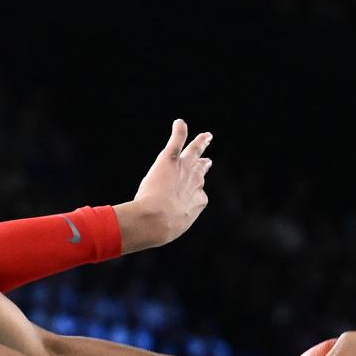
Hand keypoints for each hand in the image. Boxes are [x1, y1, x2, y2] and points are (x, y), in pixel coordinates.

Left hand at [126, 119, 211, 250]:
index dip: (192, 193)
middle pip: (201, 171)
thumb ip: (163, 225)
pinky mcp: (169, 159)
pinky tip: (179, 123)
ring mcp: (184, 169)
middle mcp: (195, 182)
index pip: (197, 192)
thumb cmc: (159, 228)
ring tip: (205, 137)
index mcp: (198, 200)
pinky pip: (176, 141)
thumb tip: (148, 232)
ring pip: (194, 153)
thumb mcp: (167, 230)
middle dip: (204, 166)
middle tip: (207, 161)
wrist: (156, 220)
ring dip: (199, 143)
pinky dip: (179, 131)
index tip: (190, 193)